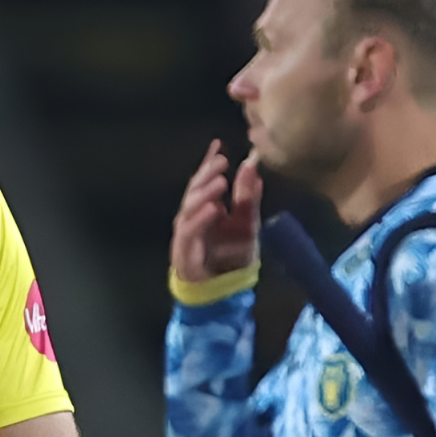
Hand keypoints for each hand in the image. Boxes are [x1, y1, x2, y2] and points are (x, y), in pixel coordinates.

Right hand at [171, 141, 261, 282]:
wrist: (222, 292)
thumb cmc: (232, 258)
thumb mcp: (247, 224)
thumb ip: (248, 198)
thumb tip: (252, 167)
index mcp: (206, 207)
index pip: (205, 180)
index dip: (209, 163)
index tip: (219, 145)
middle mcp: (193, 216)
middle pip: (195, 189)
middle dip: (207, 173)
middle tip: (221, 160)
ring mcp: (186, 232)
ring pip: (189, 207)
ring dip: (204, 192)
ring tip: (221, 181)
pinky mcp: (183, 249)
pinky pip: (189, 231)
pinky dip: (200, 219)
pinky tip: (212, 209)